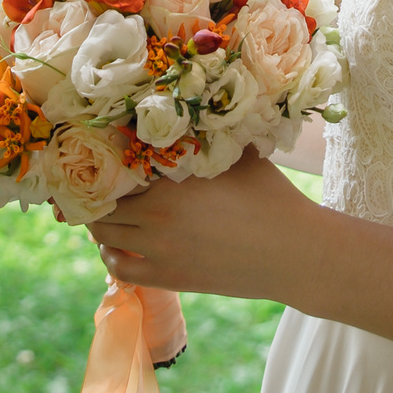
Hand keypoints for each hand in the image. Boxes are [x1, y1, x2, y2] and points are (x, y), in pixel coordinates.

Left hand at [84, 149, 322, 299]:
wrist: (292, 252)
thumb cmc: (271, 197)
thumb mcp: (238, 156)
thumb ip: (208, 140)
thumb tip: (193, 115)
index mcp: (171, 178)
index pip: (116, 168)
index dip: (106, 162)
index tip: (103, 156)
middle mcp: (156, 213)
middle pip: (104, 202)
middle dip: (99, 193)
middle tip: (101, 186)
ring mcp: (159, 249)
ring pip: (105, 235)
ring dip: (100, 223)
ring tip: (106, 213)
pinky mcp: (169, 277)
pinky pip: (120, 269)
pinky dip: (110, 256)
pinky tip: (114, 246)